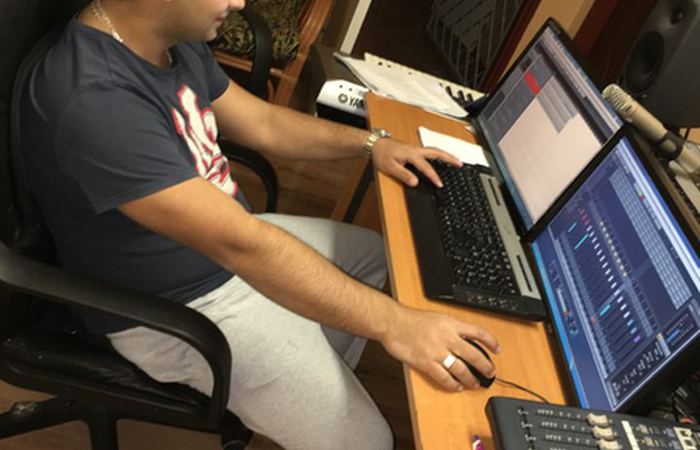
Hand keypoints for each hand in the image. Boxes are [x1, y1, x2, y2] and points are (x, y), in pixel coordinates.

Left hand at [371, 138, 461, 187]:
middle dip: (449, 158)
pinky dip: (438, 153)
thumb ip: (403, 175)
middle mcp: (415, 149)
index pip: (426, 167)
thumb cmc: (381, 155)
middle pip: (436, 152)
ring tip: (455, 160)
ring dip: (446, 154)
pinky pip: (429, 150)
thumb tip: (415, 182)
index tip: (440, 184)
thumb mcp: (390, 168)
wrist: (374, 144)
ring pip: (434, 150)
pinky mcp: (413, 149)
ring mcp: (415, 148)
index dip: (433, 176)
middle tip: (460, 163)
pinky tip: (440, 158)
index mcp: (411, 154)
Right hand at [380, 306, 498, 390]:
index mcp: (451, 324)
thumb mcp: (437, 317)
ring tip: (474, 384)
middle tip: (490, 373)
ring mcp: (437, 351)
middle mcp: (447, 338)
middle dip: (485, 366)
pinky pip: (444, 378)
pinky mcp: (426, 363)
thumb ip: (451, 327)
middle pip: (474, 355)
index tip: (497, 349)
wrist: (393, 323)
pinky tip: (456, 386)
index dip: (491, 342)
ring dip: (470, 379)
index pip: (479, 332)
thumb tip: (464, 338)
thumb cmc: (411, 319)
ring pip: (461, 369)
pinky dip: (453, 384)